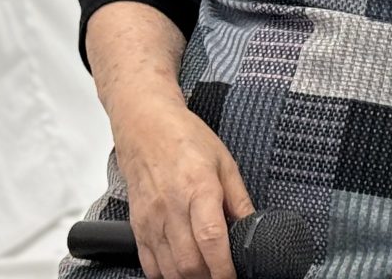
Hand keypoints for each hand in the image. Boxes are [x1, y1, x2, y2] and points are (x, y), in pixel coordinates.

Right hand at [110, 93, 255, 278]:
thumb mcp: (224, 162)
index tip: (235, 276)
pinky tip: (181, 271)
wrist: (145, 127)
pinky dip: (166, 276)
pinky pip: (149, 265)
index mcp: (199, 188)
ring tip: (206, 274)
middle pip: (189, 263)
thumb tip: (253, 227)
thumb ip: (240, 199)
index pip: (211, 239)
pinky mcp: (138, 227)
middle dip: (209, 278)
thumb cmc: (185, 139)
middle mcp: (172, 207)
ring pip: (169, 270)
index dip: (224, 267)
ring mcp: (152, 220)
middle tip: (224, 276)